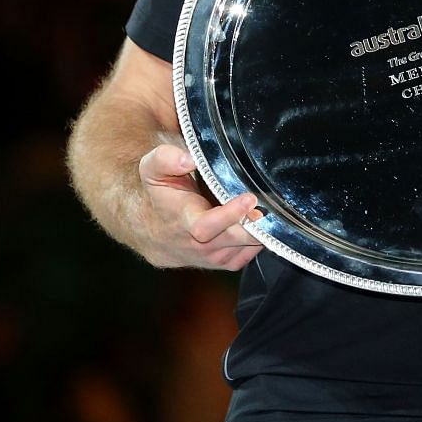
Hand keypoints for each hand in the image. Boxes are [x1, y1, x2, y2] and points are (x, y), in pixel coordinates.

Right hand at [137, 143, 263, 270]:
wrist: (151, 231)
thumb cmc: (160, 196)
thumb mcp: (153, 170)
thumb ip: (166, 159)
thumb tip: (189, 159)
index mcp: (183, 220)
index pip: (205, 225)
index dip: (229, 215)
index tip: (249, 199)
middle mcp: (197, 244)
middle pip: (232, 239)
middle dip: (254, 224)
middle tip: (269, 207)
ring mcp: (212, 256)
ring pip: (243, 248)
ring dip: (259, 231)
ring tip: (268, 211)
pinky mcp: (223, 262)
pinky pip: (248, 255)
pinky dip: (258, 241)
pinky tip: (260, 223)